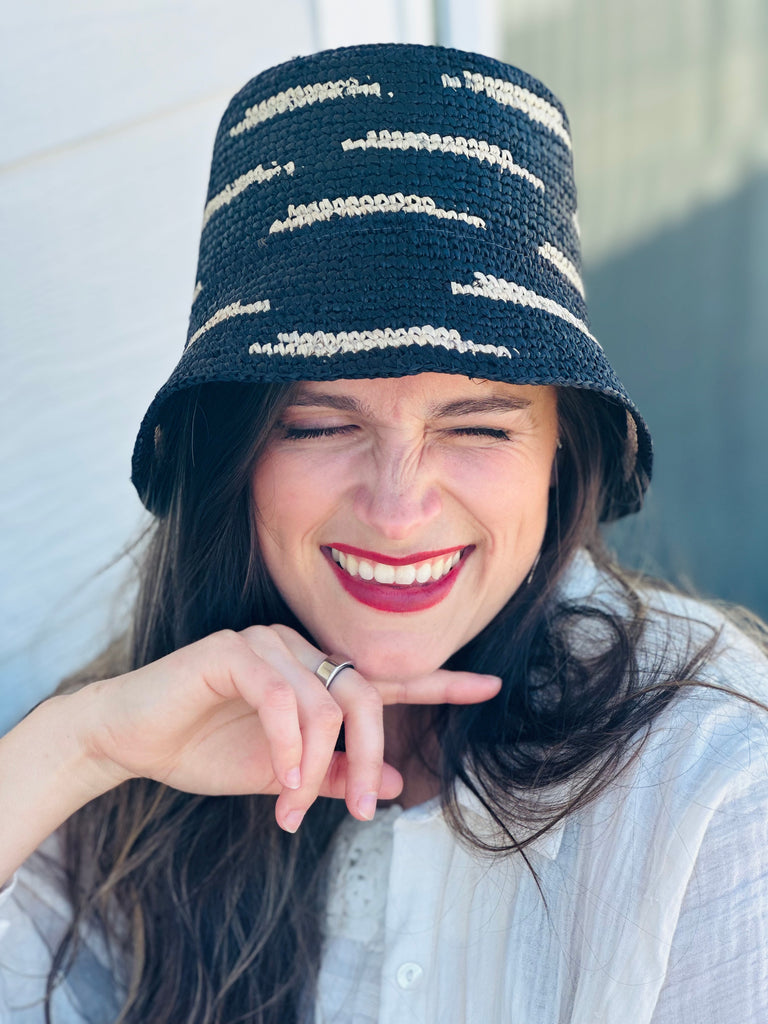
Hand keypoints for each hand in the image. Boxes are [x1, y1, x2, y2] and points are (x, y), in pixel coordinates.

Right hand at [81, 625, 500, 831]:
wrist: (135, 739)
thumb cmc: (206, 748)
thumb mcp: (285, 777)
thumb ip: (337, 775)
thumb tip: (395, 784)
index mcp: (318, 678)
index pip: (388, 680)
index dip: (440, 683)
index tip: (491, 686)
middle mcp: (302, 652)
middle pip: (367, 695)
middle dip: (370, 758)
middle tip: (365, 813)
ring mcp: (269, 645)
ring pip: (327, 702)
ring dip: (317, 767)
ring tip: (292, 807)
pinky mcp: (236, 650)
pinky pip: (284, 697)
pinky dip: (289, 745)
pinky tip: (279, 777)